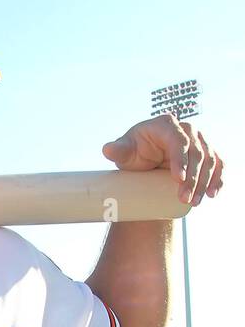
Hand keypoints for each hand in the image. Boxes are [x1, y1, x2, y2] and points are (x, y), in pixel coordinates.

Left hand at [101, 114, 223, 205]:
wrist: (145, 164)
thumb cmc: (134, 153)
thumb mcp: (125, 152)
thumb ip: (118, 151)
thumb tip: (107, 150)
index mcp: (166, 125)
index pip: (178, 140)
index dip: (181, 159)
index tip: (179, 179)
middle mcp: (186, 130)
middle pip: (197, 152)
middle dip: (194, 177)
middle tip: (185, 198)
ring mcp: (199, 141)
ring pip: (210, 159)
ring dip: (206, 181)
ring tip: (195, 201)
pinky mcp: (206, 154)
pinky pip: (217, 164)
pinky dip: (218, 178)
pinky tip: (213, 193)